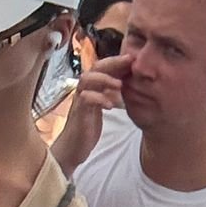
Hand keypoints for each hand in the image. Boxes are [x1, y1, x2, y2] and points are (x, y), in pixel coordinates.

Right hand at [52, 55, 127, 174]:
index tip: (133, 58)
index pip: (103, 67)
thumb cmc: (88, 127)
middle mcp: (84, 90)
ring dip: (104, 79)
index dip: (117, 61)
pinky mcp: (78, 113)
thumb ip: (111, 95)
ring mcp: (79, 100)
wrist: (72, 148)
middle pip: (95, 68)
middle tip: (129, 61)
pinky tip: (111, 106)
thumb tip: (128, 85)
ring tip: (120, 86)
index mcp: (91, 87)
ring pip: (87, 79)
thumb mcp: (102, 107)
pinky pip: (86, 99)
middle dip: (113, 63)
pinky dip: (99, 99)